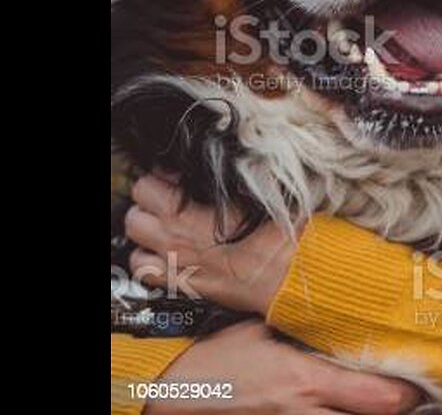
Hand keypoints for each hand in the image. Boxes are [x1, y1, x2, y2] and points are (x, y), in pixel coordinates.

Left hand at [126, 174, 295, 314]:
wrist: (290, 272)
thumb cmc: (278, 233)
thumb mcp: (254, 191)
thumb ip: (220, 181)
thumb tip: (208, 173)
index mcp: (185, 211)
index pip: (147, 184)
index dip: (163, 178)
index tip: (177, 179)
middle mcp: (173, 238)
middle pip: (135, 212)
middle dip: (149, 204)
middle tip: (169, 202)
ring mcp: (175, 264)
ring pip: (135, 244)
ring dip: (147, 235)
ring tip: (167, 229)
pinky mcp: (183, 285)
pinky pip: (146, 273)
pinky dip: (152, 262)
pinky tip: (170, 255)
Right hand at [142, 320, 422, 413]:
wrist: (173, 390)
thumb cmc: (218, 357)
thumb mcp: (265, 331)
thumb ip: (308, 330)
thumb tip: (345, 314)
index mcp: (307, 380)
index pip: (380, 397)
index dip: (407, 392)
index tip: (419, 378)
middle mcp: (305, 413)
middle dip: (397, 406)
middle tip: (410, 390)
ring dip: (370, 412)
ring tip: (385, 398)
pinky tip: (350, 407)